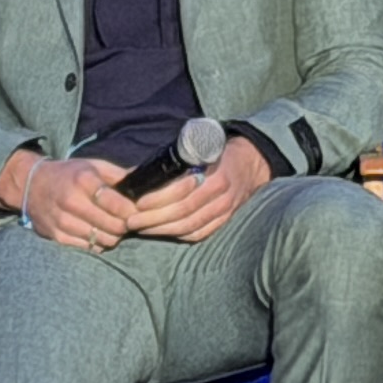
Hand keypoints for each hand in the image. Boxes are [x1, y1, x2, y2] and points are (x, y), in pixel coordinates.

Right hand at [13, 154, 138, 251]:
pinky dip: (98, 243)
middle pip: (113, 226)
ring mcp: (63, 221)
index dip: (131, 211)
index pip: (117, 204)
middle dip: (124, 225)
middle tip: (125, 221)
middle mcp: (71, 201)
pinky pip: (89, 247)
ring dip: (113, 236)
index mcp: (83, 180)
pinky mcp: (57, 236)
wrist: (32, 185)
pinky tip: (97, 232)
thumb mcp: (93, 165)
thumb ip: (119, 175)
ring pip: (103, 240)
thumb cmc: (69, 174)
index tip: (135, 211)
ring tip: (112, 227)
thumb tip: (145, 181)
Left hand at [124, 132, 270, 243]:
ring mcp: (225, 209)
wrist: (251, 162)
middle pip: (184, 213)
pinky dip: (180, 235)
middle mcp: (220, 194)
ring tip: (141, 229)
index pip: (182, 193)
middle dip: (154, 219)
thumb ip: (172, 161)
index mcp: (213, 173)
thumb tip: (136, 172)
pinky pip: (201, 233)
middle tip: (131, 221)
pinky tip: (163, 232)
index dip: (158, 201)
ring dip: (163, 230)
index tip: (137, 203)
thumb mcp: (198, 147)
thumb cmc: (217, 151)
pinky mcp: (225, 220)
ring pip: (190, 227)